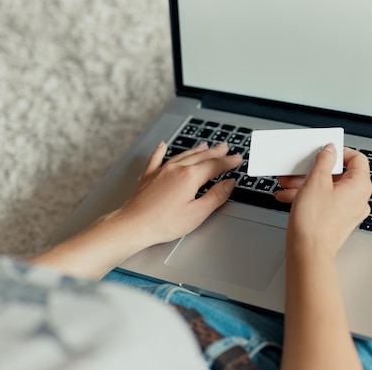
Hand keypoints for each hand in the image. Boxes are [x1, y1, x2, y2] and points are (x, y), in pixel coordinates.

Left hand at [113, 141, 241, 246]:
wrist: (133, 225)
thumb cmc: (163, 223)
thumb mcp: (197, 213)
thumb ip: (216, 196)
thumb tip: (229, 184)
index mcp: (190, 177)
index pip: (215, 165)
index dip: (228, 162)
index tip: (238, 159)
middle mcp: (176, 169)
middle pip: (201, 156)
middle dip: (215, 151)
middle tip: (225, 147)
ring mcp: (161, 171)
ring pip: (183, 155)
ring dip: (196, 150)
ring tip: (205, 145)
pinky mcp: (149, 177)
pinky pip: (157, 158)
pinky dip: (161, 150)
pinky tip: (162, 145)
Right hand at [275, 145, 371, 258]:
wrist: (308, 252)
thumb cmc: (315, 222)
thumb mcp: (316, 181)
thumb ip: (324, 160)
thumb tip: (330, 150)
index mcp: (360, 186)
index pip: (357, 159)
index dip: (339, 152)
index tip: (324, 152)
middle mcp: (358, 199)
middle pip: (338, 174)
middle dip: (313, 170)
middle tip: (298, 169)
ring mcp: (348, 211)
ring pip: (328, 188)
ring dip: (306, 183)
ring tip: (287, 183)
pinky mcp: (337, 220)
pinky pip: (324, 202)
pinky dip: (308, 197)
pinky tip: (288, 196)